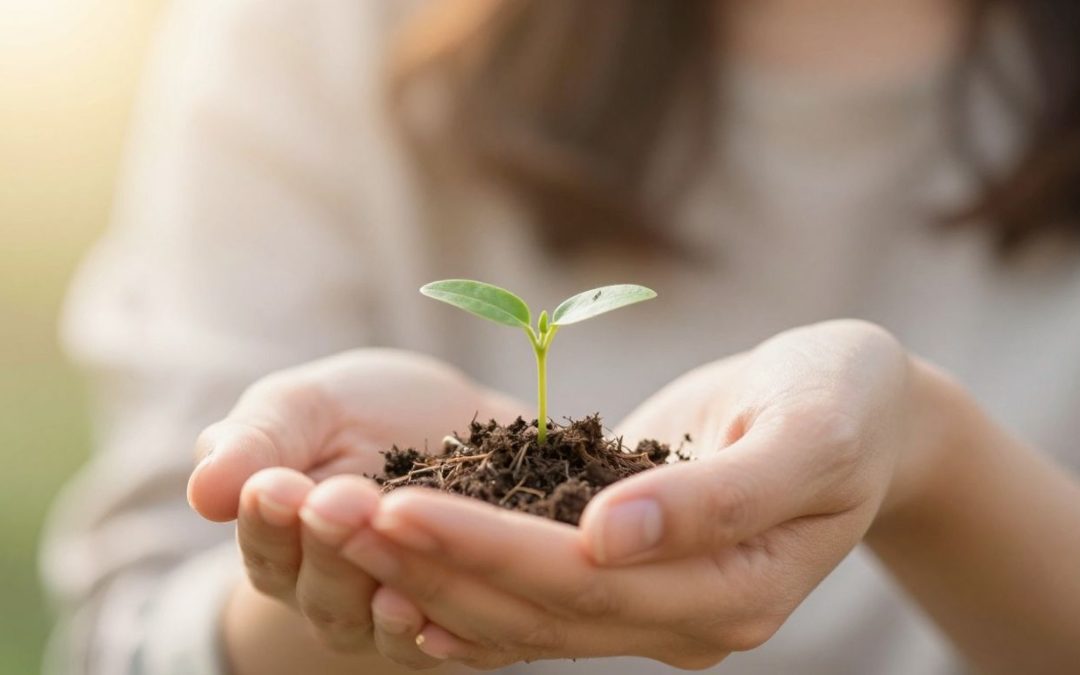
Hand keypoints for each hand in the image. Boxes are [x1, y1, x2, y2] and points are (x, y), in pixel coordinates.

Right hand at [186, 349, 525, 665]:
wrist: (455, 422)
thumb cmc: (361, 412)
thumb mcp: (306, 408)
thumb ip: (257, 442)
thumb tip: (203, 490)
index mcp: (281, 544)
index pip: (263, 549)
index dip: (266, 522)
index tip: (272, 487)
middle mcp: (330, 592)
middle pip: (317, 593)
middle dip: (327, 545)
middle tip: (338, 500)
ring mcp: (389, 613)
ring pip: (368, 622)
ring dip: (373, 579)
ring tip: (382, 535)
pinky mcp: (452, 618)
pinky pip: (432, 641)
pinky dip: (422, 625)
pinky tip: (420, 598)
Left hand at [334, 321, 943, 667]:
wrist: (862, 410)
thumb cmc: (843, 403)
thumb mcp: (806, 433)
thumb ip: (720, 495)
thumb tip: (611, 538)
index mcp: (733, 593)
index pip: (584, 583)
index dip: (487, 550)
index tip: (398, 507)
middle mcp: (685, 618)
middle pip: (536, 611)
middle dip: (432, 566)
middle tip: (335, 521)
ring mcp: (655, 604)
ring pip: (523, 614)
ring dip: (430, 578)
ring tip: (342, 537)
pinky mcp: (628, 572)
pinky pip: (536, 598)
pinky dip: (466, 587)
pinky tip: (398, 575)